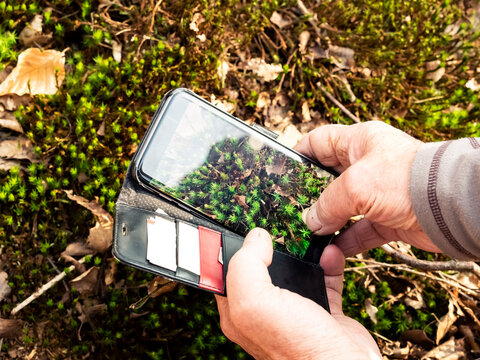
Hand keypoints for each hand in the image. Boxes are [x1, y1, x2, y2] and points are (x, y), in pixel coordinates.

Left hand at [215, 228, 380, 359]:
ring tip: (304, 233)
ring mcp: (294, 309)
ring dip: (301, 250)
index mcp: (240, 310)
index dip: (228, 248)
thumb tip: (255, 238)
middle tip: (275, 224)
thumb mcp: (255, 303)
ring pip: (293, 269)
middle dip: (267, 244)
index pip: (223, 272)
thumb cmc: (297, 348)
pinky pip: (323, 277)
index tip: (234, 224)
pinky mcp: (322, 308)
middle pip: (260, 266)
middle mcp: (265, 310)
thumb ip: (246, 266)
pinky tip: (329, 252)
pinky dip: (327, 262)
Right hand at [294, 121, 439, 255]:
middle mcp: (368, 164)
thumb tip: (310, 221)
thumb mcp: (356, 185)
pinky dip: (346, 240)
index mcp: (359, 142)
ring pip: (343, 207)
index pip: (320, 141)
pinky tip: (330, 250)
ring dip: (327, 221)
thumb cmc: (407, 179)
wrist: (451, 207)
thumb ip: (327, 203)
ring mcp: (378, 192)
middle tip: (292, 208)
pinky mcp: (388, 217)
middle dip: (310, 194)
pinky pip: (360, 230)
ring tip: (308, 233)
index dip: (300, 154)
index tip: (283, 172)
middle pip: (328, 178)